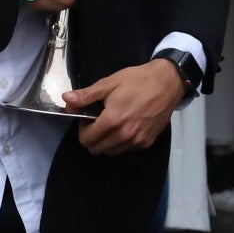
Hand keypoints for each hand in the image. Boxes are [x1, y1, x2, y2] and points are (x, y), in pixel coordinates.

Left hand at [65, 59, 186, 153]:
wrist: (167, 82)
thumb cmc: (138, 80)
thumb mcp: (108, 83)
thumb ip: (86, 95)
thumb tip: (66, 99)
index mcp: (112, 120)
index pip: (86, 139)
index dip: (82, 128)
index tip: (88, 117)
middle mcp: (124, 135)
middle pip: (96, 149)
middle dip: (92, 137)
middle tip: (98, 121)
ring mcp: (137, 141)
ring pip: (110, 152)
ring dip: (106, 142)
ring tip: (111, 123)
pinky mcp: (147, 142)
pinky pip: (126, 149)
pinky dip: (120, 142)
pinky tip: (124, 126)